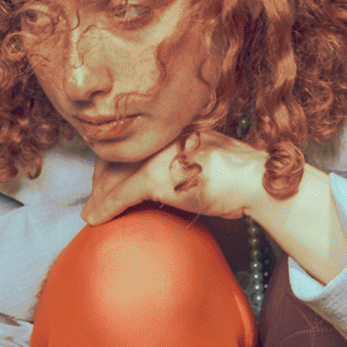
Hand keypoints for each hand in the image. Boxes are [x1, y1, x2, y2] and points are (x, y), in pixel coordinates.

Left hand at [82, 131, 266, 224]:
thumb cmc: (239, 174)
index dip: (113, 161)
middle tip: (94, 200)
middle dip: (100, 181)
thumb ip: (185, 158)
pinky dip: (105, 208)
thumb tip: (174, 173)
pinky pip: (121, 195)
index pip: (132, 142)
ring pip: (114, 177)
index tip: (104, 180)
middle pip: (117, 156)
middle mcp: (159, 136)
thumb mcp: (207, 157)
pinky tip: (95, 218)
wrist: (254, 180)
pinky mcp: (156, 178)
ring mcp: (156, 155)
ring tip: (91, 213)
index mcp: (171, 127)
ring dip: (99, 197)